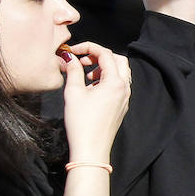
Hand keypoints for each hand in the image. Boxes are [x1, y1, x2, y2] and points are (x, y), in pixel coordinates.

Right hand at [61, 41, 130, 165]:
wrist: (91, 148)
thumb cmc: (81, 122)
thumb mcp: (73, 92)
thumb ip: (73, 70)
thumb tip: (69, 58)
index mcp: (115, 82)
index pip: (106, 53)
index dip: (88, 47)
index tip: (73, 51)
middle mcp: (124, 88)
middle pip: (118, 60)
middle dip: (99, 56)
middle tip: (82, 61)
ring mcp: (125, 98)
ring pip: (119, 73)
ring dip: (103, 68)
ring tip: (85, 77)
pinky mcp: (121, 106)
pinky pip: (118, 85)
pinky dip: (106, 80)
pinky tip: (90, 89)